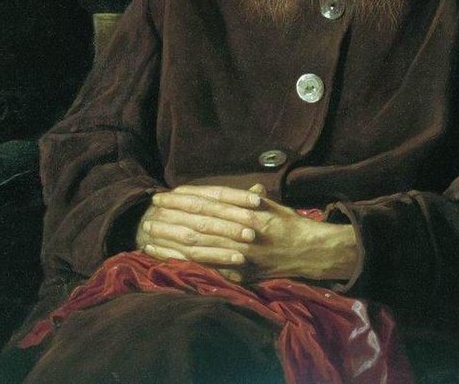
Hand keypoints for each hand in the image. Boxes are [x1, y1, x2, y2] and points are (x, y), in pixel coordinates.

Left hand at [136, 183, 357, 283]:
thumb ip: (248, 196)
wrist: (309, 251)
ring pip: (199, 245)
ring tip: (149, 232)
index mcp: (249, 210)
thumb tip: (232, 187)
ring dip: (170, 238)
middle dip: (172, 215)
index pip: (210, 201)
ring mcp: (240, 254)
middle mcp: (243, 230)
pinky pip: (206, 267)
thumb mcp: (271, 203)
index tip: (166, 194)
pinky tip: (166, 258)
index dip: (186, 197)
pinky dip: (184, 262)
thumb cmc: (288, 224)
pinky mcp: (238, 273)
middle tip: (150, 210)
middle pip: (200, 221)